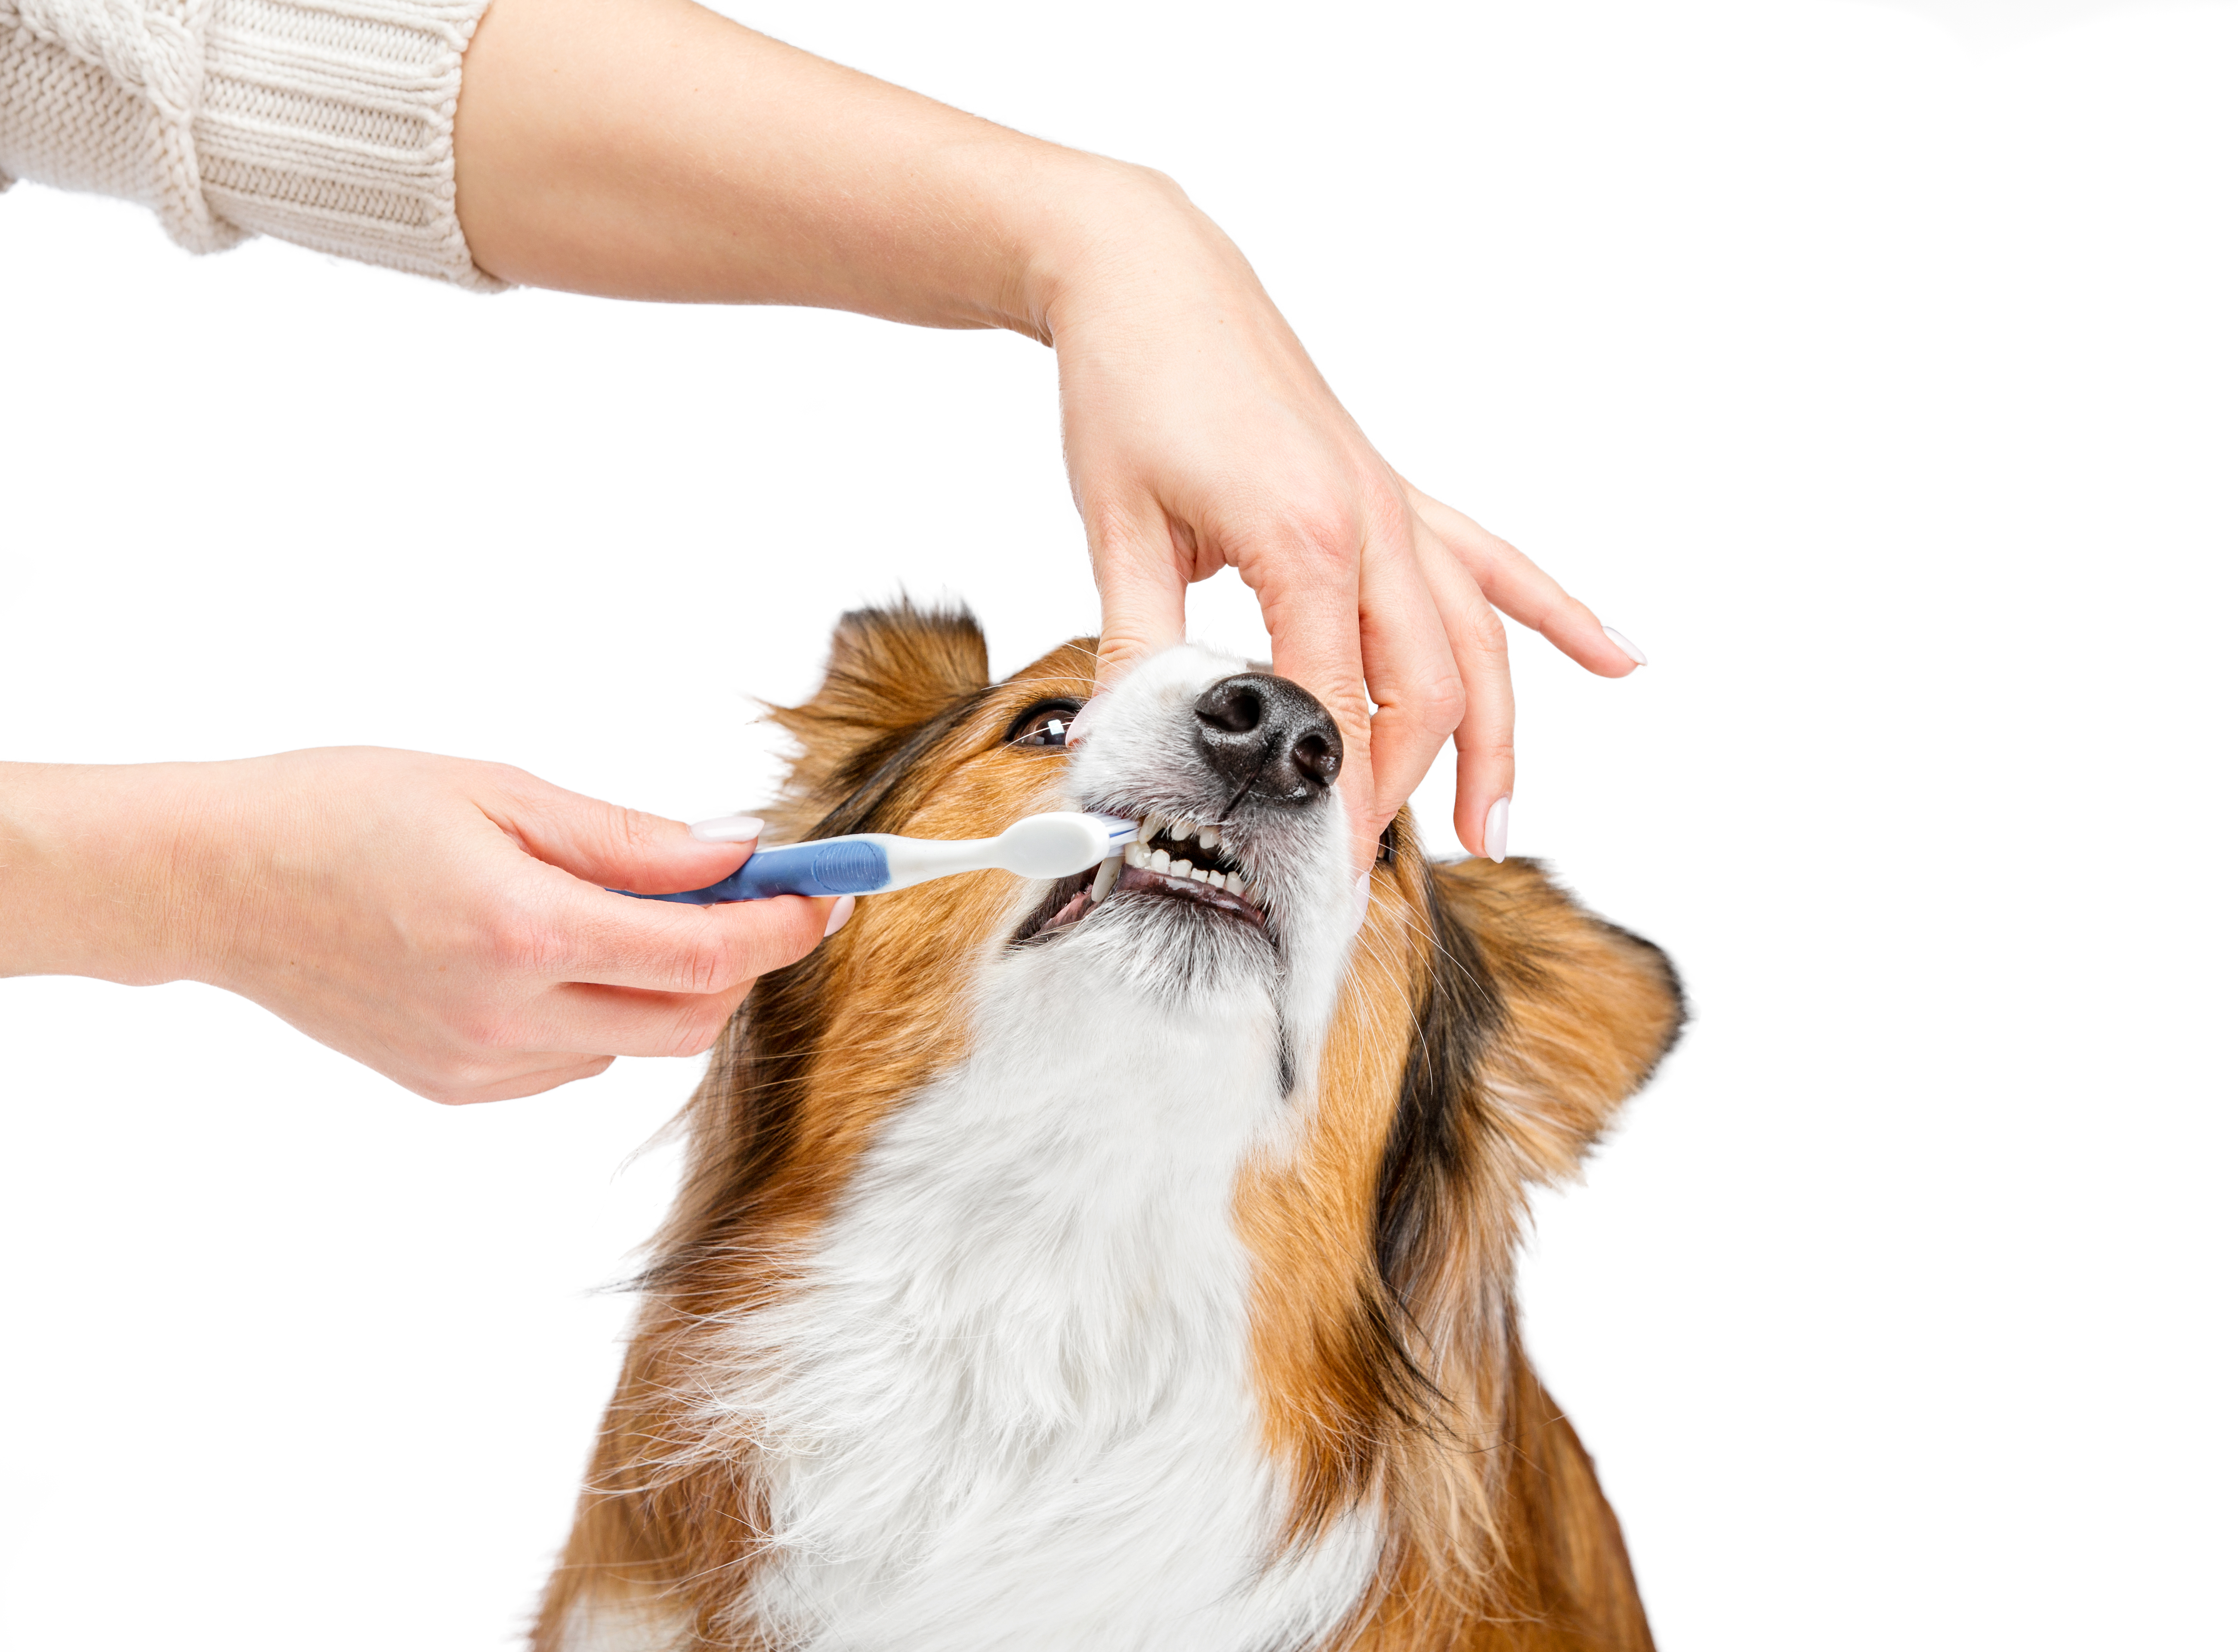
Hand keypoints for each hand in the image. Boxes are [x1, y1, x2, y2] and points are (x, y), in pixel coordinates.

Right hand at [0, 752, 841, 1101]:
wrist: (217, 882)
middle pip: (690, 1021)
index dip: (783, 927)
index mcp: (523, 933)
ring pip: (637, 1045)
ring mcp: (481, 1065)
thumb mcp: (499, 791)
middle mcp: (507, 1018)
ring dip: (663, 985)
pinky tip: (547, 952)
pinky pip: (576, 1060)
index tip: (827, 895)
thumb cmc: (344, 811)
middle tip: (741, 896)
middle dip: (739, 964)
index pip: (703, 957)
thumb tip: (733, 855)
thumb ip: (628, 840)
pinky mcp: (457, 1087)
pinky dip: (599, 1011)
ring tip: (613, 908)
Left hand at [451, 3, 1644, 868]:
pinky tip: (1619, 659)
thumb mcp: (1118, 530)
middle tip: (1370, 862)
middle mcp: (1370, 525)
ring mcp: (1392, 507)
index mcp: (1302, 539)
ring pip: (1475, 640)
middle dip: (1406, 784)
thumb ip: (1135, 646)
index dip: (1324, 790)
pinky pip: (1493, 562)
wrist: (1149, 277)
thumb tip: (1125, 742)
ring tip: (1496, 822)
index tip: (1304, 856)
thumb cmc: (1132, 385)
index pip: (1334, 699)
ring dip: (1494, 735)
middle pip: (1424, 685)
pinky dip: (1555, 612)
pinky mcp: (1392, 493)